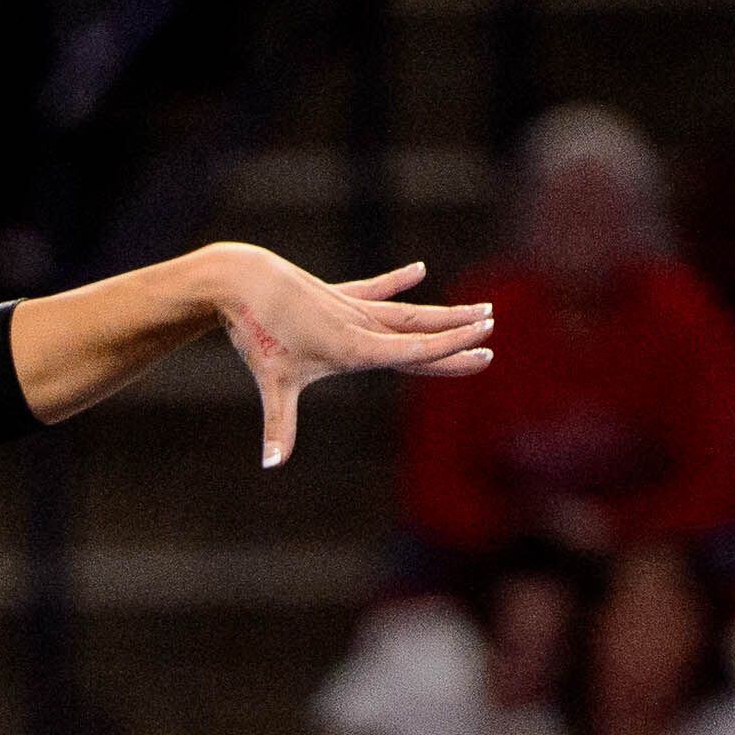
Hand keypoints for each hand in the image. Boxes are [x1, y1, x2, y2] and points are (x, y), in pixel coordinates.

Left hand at [207, 247, 492, 468]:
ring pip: (405, 311)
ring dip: (440, 313)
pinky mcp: (335, 295)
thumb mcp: (272, 383)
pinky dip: (397, 282)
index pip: (415, 351)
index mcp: (355, 348)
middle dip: (457, 332)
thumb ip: (279, 425)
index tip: (485, 349)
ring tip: (476, 308)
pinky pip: (374, 290)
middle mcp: (360, 325)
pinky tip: (419, 270)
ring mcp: (350, 307)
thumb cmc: (258, 334)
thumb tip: (271, 464)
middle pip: (419, 330)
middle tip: (492, 328)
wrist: (241, 280)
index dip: (451, 352)